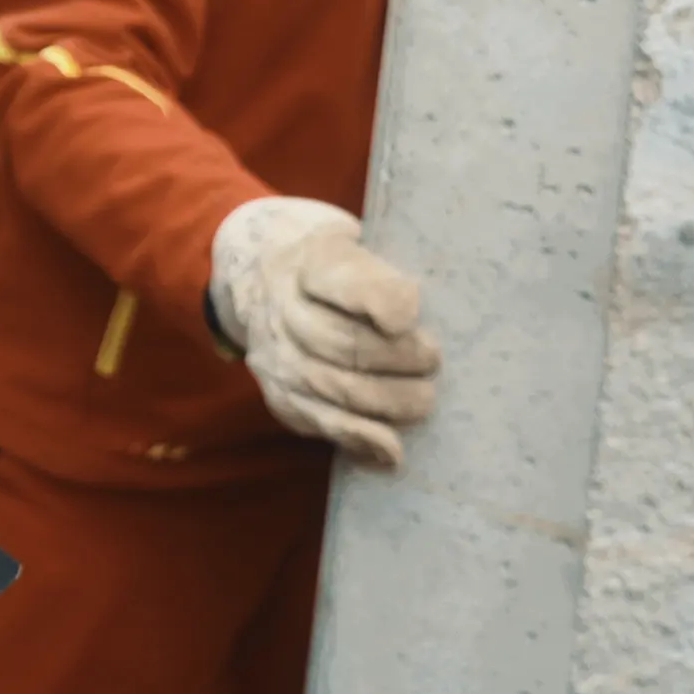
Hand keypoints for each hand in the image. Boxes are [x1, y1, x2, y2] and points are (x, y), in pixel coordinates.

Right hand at [207, 197, 442, 469]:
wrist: (262, 274)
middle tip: (432, 361)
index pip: (344, 280)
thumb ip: (393, 276)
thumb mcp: (362, 243)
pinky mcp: (279, 395)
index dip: (381, 301)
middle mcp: (282, 306)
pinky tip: (392, 450)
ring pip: (333, 387)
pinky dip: (359, 438)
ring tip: (423, 399)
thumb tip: (425, 322)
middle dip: (397, 359)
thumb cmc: (338, 265)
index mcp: (312, 258)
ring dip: (388, 401)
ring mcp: (274, 354)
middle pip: (342, 342)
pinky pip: (319, 422)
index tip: (410, 316)